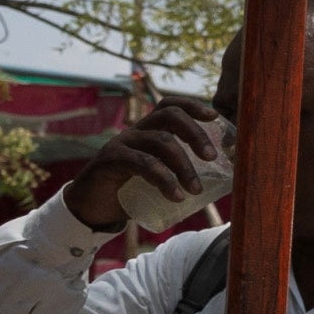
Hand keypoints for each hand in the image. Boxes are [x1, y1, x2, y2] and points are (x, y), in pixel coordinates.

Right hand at [62, 95, 229, 231]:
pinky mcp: (111, 159)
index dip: (192, 106)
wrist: (92, 207)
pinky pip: (143, 162)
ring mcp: (122, 143)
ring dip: (184, 166)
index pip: (170, 106)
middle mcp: (136, 131)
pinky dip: (164, 179)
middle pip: (169, 116)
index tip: (214, 116)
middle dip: (195, 134)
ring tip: (195, 190)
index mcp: (149, 131)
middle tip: (212, 157)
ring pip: (161, 141)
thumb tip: (221, 184)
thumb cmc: (131, 191)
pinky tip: (176, 196)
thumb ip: (180, 173)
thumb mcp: (159, 177)